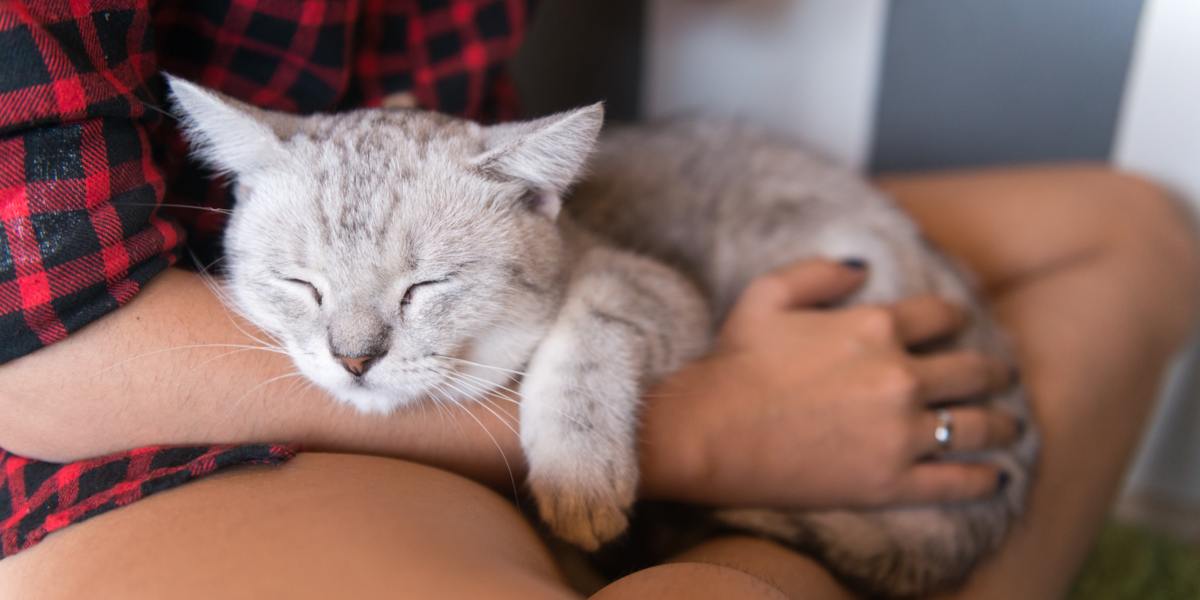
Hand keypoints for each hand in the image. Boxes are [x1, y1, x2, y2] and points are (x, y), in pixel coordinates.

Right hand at [639, 259, 1018, 508]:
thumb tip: (863, 266)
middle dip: (993, 371)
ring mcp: (900, 433)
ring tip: (1011, 425)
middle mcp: (899, 377)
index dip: (954, 319)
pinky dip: (984, 478)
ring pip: (977, 425)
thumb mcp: (766, 294)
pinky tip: (997, 475)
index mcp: (874, 327)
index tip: (959, 327)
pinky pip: (957, 480)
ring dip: (1002, 422)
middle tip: (1000, 376)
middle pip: (971, 370)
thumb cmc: (732, 363)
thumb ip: (820, 271)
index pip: (940, 316)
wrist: (707, 434)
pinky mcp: (891, 482)